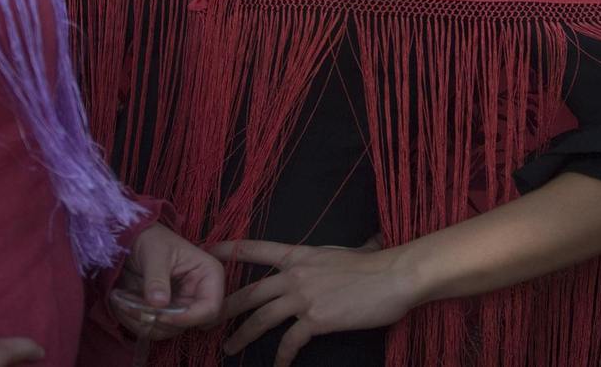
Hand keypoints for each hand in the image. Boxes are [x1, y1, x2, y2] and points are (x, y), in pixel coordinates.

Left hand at [112, 223, 224, 339]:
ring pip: (167, 330)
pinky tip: (122, 306)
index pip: (210, 308)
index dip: (188, 318)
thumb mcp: (155, 253)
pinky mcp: (163, 312)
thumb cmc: (151, 238)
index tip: (160, 316)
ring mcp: (180, 306)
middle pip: (186, 324)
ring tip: (122, 303)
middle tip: (131, 308)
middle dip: (157, 321)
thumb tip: (158, 304)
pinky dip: (135, 322)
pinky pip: (152, 328)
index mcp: (208, 276)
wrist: (133, 240)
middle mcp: (198, 295)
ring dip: (142, 322)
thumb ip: (157, 278)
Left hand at [210, 238, 416, 366]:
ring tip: (229, 348)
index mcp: (300, 254)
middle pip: (250, 291)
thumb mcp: (345, 252)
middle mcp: (296, 273)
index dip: (230, 249)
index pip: (257, 248)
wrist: (393, 277)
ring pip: (261, 318)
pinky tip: (277, 366)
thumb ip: (333, 256)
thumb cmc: (375, 265)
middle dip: (226, 306)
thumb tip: (358, 245)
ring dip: (242, 335)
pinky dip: (281, 357)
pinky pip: (289, 342)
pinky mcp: (316, 319)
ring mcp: (304, 296)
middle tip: (207, 317)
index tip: (208, 250)